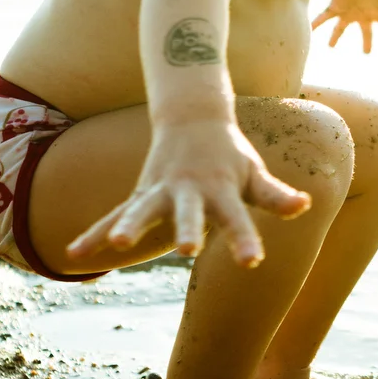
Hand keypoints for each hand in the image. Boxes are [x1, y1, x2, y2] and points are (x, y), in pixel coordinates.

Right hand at [66, 119, 311, 268]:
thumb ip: (276, 195)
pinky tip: (73, 256)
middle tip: (186, 249)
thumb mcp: (254, 173)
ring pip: (141, 210)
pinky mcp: (140, 194)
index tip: (251, 261)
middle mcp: (188, 191)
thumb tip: (305, 205)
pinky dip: (93, 234)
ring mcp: (160, 191)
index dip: (244, 239)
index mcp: (220, 189)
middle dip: (185, 229)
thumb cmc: (231, 155)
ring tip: (115, 244)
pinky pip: (113, 215)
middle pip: (187, 212)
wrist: (192, 117)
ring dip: (129, 225)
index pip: (237, 218)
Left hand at [312, 0, 377, 50]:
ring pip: (341, 27)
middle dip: (367, 42)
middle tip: (366, 52)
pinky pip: (324, 17)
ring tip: (331, 46)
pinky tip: (308, 30)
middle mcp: (364, 13)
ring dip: (335, 36)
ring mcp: (349, 10)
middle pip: (366, 31)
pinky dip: (316, 24)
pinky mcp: (336, 6)